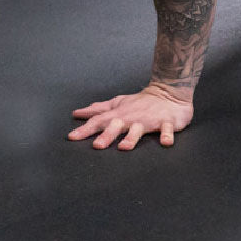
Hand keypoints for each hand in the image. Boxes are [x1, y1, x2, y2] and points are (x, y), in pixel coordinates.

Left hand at [69, 83, 193, 150]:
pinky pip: (167, 129)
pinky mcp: (167, 122)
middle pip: (117, 126)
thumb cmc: (140, 102)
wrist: (169, 93)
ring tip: (124, 147)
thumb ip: (98, 110)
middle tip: (97, 146)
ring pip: (139, 130)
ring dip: (131, 138)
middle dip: (107, 135)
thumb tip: (77, 113)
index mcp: (119, 114)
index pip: (99, 121)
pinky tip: (165, 142)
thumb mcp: (118, 104)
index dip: (85, 129)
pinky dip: (167, 135)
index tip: (72, 137)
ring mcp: (149, 120)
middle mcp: (132, 117)